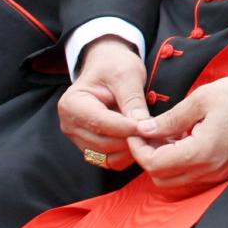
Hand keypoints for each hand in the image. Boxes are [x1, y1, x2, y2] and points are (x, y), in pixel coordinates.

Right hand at [58, 37, 149, 170]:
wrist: (108, 67)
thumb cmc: (114, 66)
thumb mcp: (126, 74)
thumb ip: (132, 100)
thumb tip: (143, 126)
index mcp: (72, 104)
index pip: (100, 123)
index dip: (127, 127)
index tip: (150, 126)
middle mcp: (70, 125)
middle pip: (103, 143)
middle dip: (131, 140)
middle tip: (157, 133)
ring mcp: (79, 139)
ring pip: (108, 156)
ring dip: (131, 150)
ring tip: (152, 136)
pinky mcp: (91, 148)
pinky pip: (111, 161)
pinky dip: (128, 155)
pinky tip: (142, 141)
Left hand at [127, 72, 227, 195]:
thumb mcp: (202, 99)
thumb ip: (170, 119)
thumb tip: (144, 130)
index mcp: (202, 152)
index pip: (155, 164)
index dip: (138, 148)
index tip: (136, 130)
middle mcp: (209, 170)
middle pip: (161, 178)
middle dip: (148, 157)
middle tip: (147, 133)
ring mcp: (218, 174)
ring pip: (175, 180)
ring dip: (164, 160)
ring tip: (166, 133)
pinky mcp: (224, 171)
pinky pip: (192, 175)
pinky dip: (180, 161)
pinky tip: (184, 138)